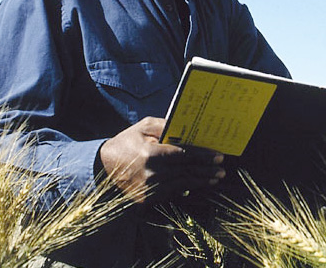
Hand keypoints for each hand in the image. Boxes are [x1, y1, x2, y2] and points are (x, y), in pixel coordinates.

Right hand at [98, 117, 224, 202]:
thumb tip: (188, 127)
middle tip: (222, 168)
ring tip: (215, 178)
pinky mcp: (147, 199)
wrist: (103, 166)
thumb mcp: (143, 127)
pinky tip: (197, 184)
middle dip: (206, 170)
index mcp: (151, 154)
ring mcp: (149, 189)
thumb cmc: (127, 142)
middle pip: (187, 171)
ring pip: (182, 184)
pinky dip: (186, 188)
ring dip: (201, 181)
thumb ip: (165, 126)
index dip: (203, 156)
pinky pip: (172, 193)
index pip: (184, 155)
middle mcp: (152, 173)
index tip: (218, 156)